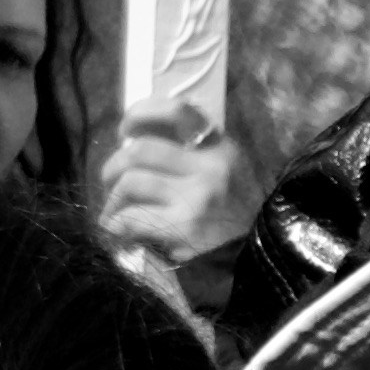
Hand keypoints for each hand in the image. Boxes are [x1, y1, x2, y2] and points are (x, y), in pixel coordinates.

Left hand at [93, 98, 262, 269]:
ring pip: (131, 181)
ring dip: (114, 198)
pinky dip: (117, 223)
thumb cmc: (235, 216)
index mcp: (221, 148)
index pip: (177, 111)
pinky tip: (116, 229)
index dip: (141, 114)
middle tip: (111, 181)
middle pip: (141, 149)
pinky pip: (133, 217)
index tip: (126, 130)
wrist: (257, 259)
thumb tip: (135, 143)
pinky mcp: (185, 226)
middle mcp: (211, 167)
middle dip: (114, 166)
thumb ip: (190, 154)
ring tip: (114, 211)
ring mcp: (198, 197)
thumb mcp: (225, 172)